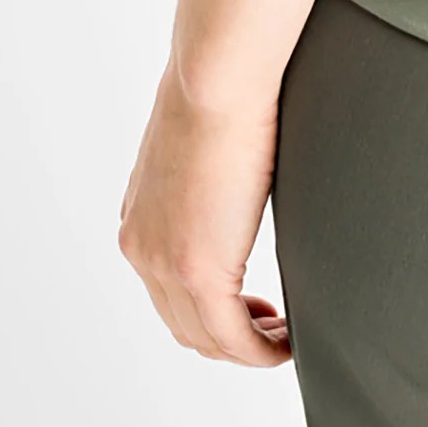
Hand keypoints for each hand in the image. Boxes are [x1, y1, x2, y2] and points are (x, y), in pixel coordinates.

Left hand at [119, 67, 291, 366]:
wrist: (215, 75)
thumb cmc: (219, 84)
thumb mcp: (203, 138)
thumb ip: (209, 168)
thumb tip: (240, 158)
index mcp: (141, 218)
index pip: (166, 289)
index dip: (208, 308)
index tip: (249, 303)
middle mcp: (143, 248)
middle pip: (182, 323)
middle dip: (228, 334)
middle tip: (271, 326)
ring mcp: (165, 264)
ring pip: (205, 338)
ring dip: (247, 347)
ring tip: (284, 335)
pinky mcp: (198, 271)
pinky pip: (232, 338)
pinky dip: (260, 351)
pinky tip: (287, 343)